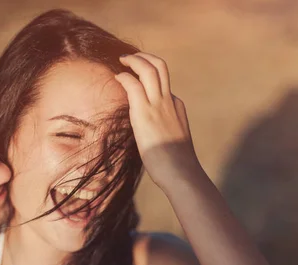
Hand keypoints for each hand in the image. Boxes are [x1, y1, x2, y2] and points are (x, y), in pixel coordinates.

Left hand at [115, 52, 199, 186]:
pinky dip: (124, 77)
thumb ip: (163, 132)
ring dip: (134, 60)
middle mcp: (170, 101)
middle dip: (144, 57)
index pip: (164, 84)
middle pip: (160, 66)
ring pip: (149, 68)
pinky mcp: (145, 113)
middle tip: (129, 58)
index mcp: (177, 107)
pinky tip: (116, 77)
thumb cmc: (175, 165)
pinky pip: (133, 85)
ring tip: (122, 60)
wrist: (181, 172)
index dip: (148, 78)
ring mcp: (159, 105)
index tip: (135, 77)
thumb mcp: (171, 142)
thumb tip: (153, 137)